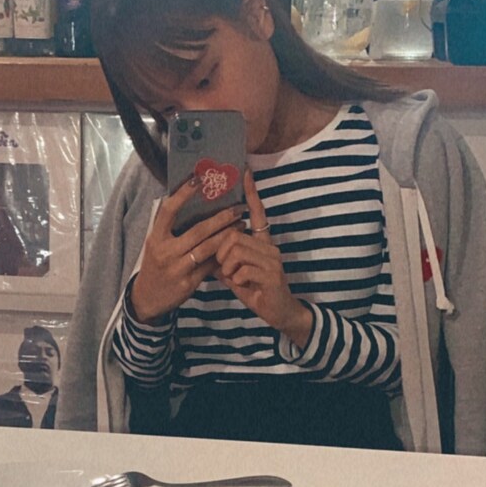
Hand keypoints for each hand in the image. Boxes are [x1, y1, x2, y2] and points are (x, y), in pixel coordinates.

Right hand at [130, 176, 246, 324]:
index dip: (183, 194)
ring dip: (228, 235)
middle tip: (238, 208)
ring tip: (242, 225)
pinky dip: (223, 255)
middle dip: (221, 218)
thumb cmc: (155, 264)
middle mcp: (165, 251)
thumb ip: (168, 226)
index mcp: (155, 237)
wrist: (146, 298)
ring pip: (208, 248)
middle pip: (198, 231)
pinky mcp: (188, 284)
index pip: (168, 211)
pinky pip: (210, 266)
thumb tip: (186, 198)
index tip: (198, 179)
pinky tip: (235, 247)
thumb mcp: (155, 243)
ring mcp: (177, 269)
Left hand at [216, 170, 312, 348]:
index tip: (245, 172)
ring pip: (236, 250)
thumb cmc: (255, 290)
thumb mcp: (235, 272)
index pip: (257, 213)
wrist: (280, 314)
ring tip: (234, 279)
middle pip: (234, 235)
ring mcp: (273, 259)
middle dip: (222, 253)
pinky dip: (237, 279)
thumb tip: (205, 246)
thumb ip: (223, 258)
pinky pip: (243, 269)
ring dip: (228, 267)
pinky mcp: (272, 274)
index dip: (251, 193)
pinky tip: (244, 286)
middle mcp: (270, 246)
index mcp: (261, 242)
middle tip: (225, 269)